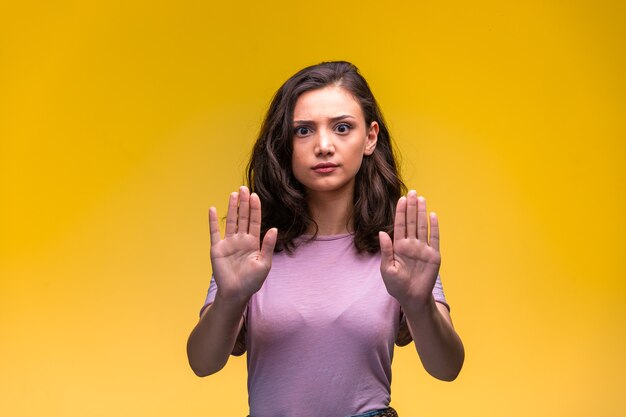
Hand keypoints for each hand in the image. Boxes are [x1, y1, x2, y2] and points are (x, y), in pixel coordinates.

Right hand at [209, 186, 276, 303]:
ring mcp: (229, 243)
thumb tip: (273, 229)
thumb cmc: (252, 281)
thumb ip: (267, 246)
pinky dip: (213, 221)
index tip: (255, 196)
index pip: (255, 221)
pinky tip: (213, 209)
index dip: (255, 208)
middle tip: (244, 188)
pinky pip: (214, 232)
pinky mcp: (217, 248)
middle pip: (243, 217)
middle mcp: (241, 240)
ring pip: (231, 221)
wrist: (236, 293)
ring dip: (232, 208)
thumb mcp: (264, 264)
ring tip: (234, 194)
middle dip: (244, 203)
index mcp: (253, 242)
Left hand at [379, 190, 440, 306]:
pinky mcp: (433, 256)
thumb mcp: (387, 269)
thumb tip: (382, 233)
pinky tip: (433, 215)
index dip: (401, 212)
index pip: (400, 225)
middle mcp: (411, 244)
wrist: (412, 298)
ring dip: (422, 213)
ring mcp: (423, 249)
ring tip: (421, 199)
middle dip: (411, 207)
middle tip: (412, 192)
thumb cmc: (397, 286)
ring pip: (422, 227)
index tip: (401, 199)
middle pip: (412, 222)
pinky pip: (434, 239)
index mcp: (399, 246)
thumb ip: (386, 251)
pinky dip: (434, 227)